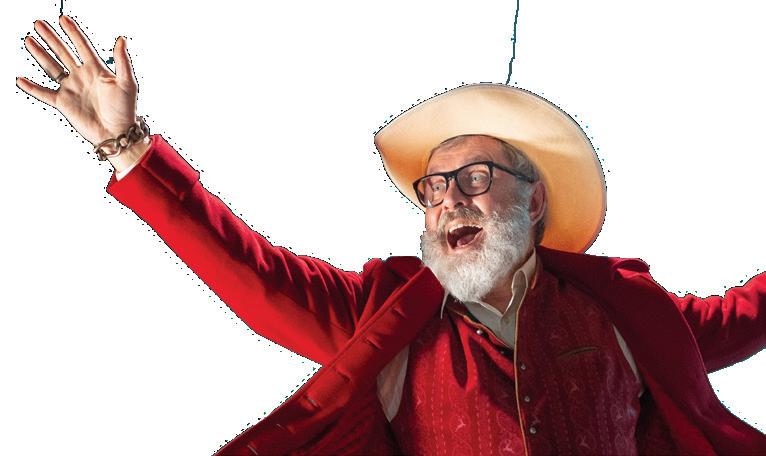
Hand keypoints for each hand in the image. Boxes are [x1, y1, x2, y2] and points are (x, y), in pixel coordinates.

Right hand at [16, 15, 143, 166]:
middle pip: (63, 52)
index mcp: (97, 69)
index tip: (63, 19)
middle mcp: (82, 76)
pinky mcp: (63, 102)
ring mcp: (71, 88)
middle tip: (39, 23)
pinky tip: (20, 79)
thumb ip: (122, 61)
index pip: (83, 46)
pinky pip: (44, 93)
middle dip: (51, 38)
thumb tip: (121, 38)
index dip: (73, 32)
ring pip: (52, 67)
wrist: (117, 133)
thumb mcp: (128, 83)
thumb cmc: (125, 109)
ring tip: (29, 40)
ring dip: (40, 54)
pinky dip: (32, 87)